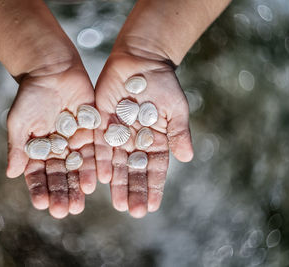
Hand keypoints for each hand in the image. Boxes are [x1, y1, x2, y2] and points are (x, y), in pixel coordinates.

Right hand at [6, 59, 95, 218]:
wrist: (52, 68)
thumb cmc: (31, 94)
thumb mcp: (19, 121)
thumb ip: (18, 147)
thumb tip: (11, 174)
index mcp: (39, 148)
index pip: (39, 174)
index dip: (40, 189)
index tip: (42, 205)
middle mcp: (59, 148)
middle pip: (61, 175)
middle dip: (62, 193)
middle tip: (65, 211)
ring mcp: (76, 140)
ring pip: (79, 167)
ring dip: (79, 185)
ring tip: (80, 203)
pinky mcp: (93, 130)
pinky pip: (96, 150)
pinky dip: (96, 165)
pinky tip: (98, 180)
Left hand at [95, 52, 193, 217]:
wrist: (141, 59)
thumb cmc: (163, 82)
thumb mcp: (176, 108)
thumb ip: (179, 133)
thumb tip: (187, 158)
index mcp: (155, 139)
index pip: (155, 168)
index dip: (154, 187)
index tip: (152, 207)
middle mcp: (135, 141)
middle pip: (135, 170)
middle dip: (134, 191)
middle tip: (133, 212)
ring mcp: (118, 133)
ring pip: (118, 163)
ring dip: (118, 183)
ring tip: (119, 204)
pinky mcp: (101, 122)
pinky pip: (102, 145)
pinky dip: (103, 161)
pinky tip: (103, 179)